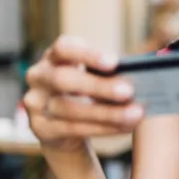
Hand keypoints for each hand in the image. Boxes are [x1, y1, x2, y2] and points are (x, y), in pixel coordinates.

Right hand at [23, 35, 144, 150]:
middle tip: (129, 91)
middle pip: (64, 80)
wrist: (63, 127)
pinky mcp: (40, 128)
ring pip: (70, 109)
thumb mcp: (93, 76)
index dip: (87, 54)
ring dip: (107, 113)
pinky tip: (125, 126)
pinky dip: (103, 128)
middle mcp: (39, 76)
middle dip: (98, 86)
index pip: (64, 48)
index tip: (114, 62)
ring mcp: (35, 103)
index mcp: (54, 57)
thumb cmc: (87, 91)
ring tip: (135, 113)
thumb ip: (109, 73)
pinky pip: (73, 129)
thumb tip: (143, 76)